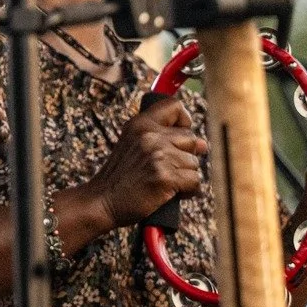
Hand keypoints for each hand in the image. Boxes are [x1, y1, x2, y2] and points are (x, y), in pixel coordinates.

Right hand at [78, 96, 208, 228]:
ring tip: (163, 182)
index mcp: (140, 124)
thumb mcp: (134, 145)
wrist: (102, 200)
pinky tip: (169, 192)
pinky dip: (187, 191)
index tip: (178, 135)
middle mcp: (150, 135)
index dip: (183, 120)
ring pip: (194, 163)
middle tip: (165, 168)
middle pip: (191, 138)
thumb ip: (165, 139)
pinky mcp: (165, 177)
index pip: (174, 106)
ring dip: (185, 176)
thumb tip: (204, 144)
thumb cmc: (121, 176)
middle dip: (185, 156)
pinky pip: (194, 181)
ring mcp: (158, 155)